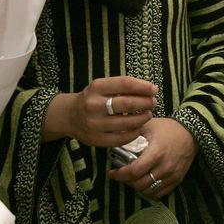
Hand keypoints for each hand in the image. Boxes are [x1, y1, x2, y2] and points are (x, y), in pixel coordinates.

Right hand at [42, 76, 156, 145]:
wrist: (69, 116)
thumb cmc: (94, 99)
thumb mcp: (103, 87)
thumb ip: (123, 87)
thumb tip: (150, 90)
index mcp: (96, 87)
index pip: (125, 84)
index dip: (143, 87)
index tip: (154, 90)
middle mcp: (93, 105)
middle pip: (128, 104)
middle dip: (146, 103)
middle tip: (153, 103)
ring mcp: (94, 124)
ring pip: (127, 122)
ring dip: (143, 118)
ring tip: (148, 114)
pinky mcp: (96, 139)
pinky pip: (121, 138)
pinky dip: (134, 133)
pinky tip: (138, 128)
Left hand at [109, 118, 197, 196]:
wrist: (191, 133)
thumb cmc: (168, 128)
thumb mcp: (148, 125)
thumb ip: (131, 132)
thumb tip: (113, 137)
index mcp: (156, 153)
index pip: (133, 172)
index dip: (120, 175)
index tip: (112, 172)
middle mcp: (165, 167)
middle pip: (139, 184)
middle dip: (126, 181)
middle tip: (122, 175)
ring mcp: (172, 175)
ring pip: (148, 191)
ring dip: (137, 187)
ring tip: (133, 179)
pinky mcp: (177, 180)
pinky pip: (160, 193)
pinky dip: (150, 190)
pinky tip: (145, 182)